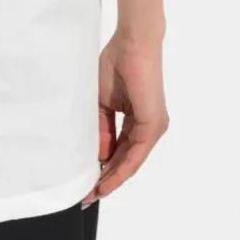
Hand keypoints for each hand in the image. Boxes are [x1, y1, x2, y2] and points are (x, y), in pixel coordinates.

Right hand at [82, 32, 169, 205]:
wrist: (132, 44)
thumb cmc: (116, 64)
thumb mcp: (102, 102)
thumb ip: (101, 128)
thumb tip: (98, 155)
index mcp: (136, 120)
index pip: (119, 150)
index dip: (103, 166)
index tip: (86, 181)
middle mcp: (148, 127)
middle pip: (125, 160)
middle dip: (106, 178)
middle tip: (87, 195)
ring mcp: (153, 127)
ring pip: (131, 161)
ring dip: (112, 178)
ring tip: (94, 192)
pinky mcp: (153, 124)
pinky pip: (136, 153)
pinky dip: (122, 168)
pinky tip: (107, 179)